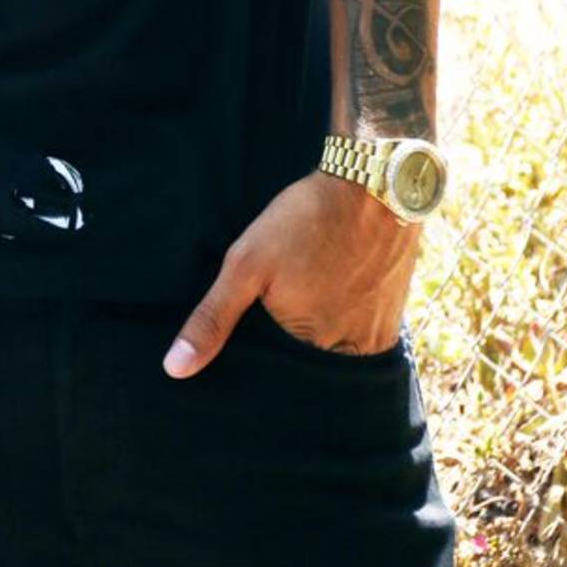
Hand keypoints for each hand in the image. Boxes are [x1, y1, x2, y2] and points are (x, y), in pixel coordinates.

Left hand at [163, 169, 418, 376]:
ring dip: (319, 344)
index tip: (250, 342)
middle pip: (306, 371)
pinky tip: (332, 302)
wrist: (371, 186)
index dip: (260, 365)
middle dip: (289, 357)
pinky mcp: (390, 325)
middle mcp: (346, 355)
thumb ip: (213, 318)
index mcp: (308, 348)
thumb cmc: (304, 221)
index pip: (274, 380)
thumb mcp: (246, 263)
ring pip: (334, 359)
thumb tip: (176, 369)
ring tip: (308, 305)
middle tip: (282, 311)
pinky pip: (360, 345)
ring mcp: (372, 342)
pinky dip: (343, 331)